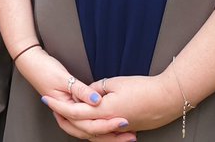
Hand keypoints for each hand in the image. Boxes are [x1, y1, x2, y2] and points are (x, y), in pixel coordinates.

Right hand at [18, 48, 133, 141]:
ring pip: (91, 132)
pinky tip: (116, 126)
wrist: (32, 64)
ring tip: (128, 134)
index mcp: (64, 110)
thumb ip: (81, 90)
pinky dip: (103, 127)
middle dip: (111, 135)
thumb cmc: (45, 70)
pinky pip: (90, 124)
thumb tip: (97, 100)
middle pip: (91, 133)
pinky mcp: (75, 110)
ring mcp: (71, 114)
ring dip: (109, 135)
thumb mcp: (64, 78)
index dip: (106, 124)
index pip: (87, 124)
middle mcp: (67, 116)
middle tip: (130, 132)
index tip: (122, 120)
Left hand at [42, 71, 179, 137]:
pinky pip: (105, 132)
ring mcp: (119, 129)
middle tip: (53, 109)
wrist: (168, 97)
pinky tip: (90, 123)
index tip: (46, 99)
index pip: (75, 111)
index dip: (58, 106)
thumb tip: (88, 94)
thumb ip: (97, 89)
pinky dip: (94, 129)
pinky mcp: (128, 129)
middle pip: (81, 127)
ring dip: (79, 126)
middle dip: (65, 119)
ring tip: (67, 116)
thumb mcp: (115, 82)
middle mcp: (110, 124)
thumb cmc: (143, 87)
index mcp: (104, 111)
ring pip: (93, 133)